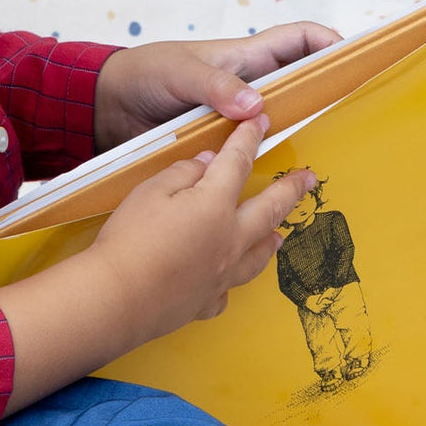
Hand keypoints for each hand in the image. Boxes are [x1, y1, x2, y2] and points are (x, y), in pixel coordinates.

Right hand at [90, 115, 316, 340]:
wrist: (116, 299)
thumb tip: (207, 163)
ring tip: (280, 236)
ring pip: (257, 256)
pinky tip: (227, 280)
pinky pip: (226, 292)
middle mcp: (229, 240)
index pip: (238, 163)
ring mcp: (221, 275)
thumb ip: (183, 173)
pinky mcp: (205, 303)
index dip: (249, 139)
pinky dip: (229, 283)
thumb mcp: (149, 191)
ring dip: (271, 240)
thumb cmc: (129, 241)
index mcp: (215, 204)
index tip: (262, 122)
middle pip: (269, 210)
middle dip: (291, 190)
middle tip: (309, 179)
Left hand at [92, 23, 340, 152]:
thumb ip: (216, 86)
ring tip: (319, 160)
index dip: (328, 43)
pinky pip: (248, 152)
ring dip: (293, 136)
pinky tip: (273, 183)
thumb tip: (256, 106)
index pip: (298, 41)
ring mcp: (233, 117)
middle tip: (348, 117)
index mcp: (244, 58)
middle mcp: (246, 86)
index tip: (352, 59)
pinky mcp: (217, 144)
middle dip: (322, 95)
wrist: (108, 108)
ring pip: (275, 124)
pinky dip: (261, 163)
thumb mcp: (180, 72)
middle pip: (297, 86)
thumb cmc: (144, 74)